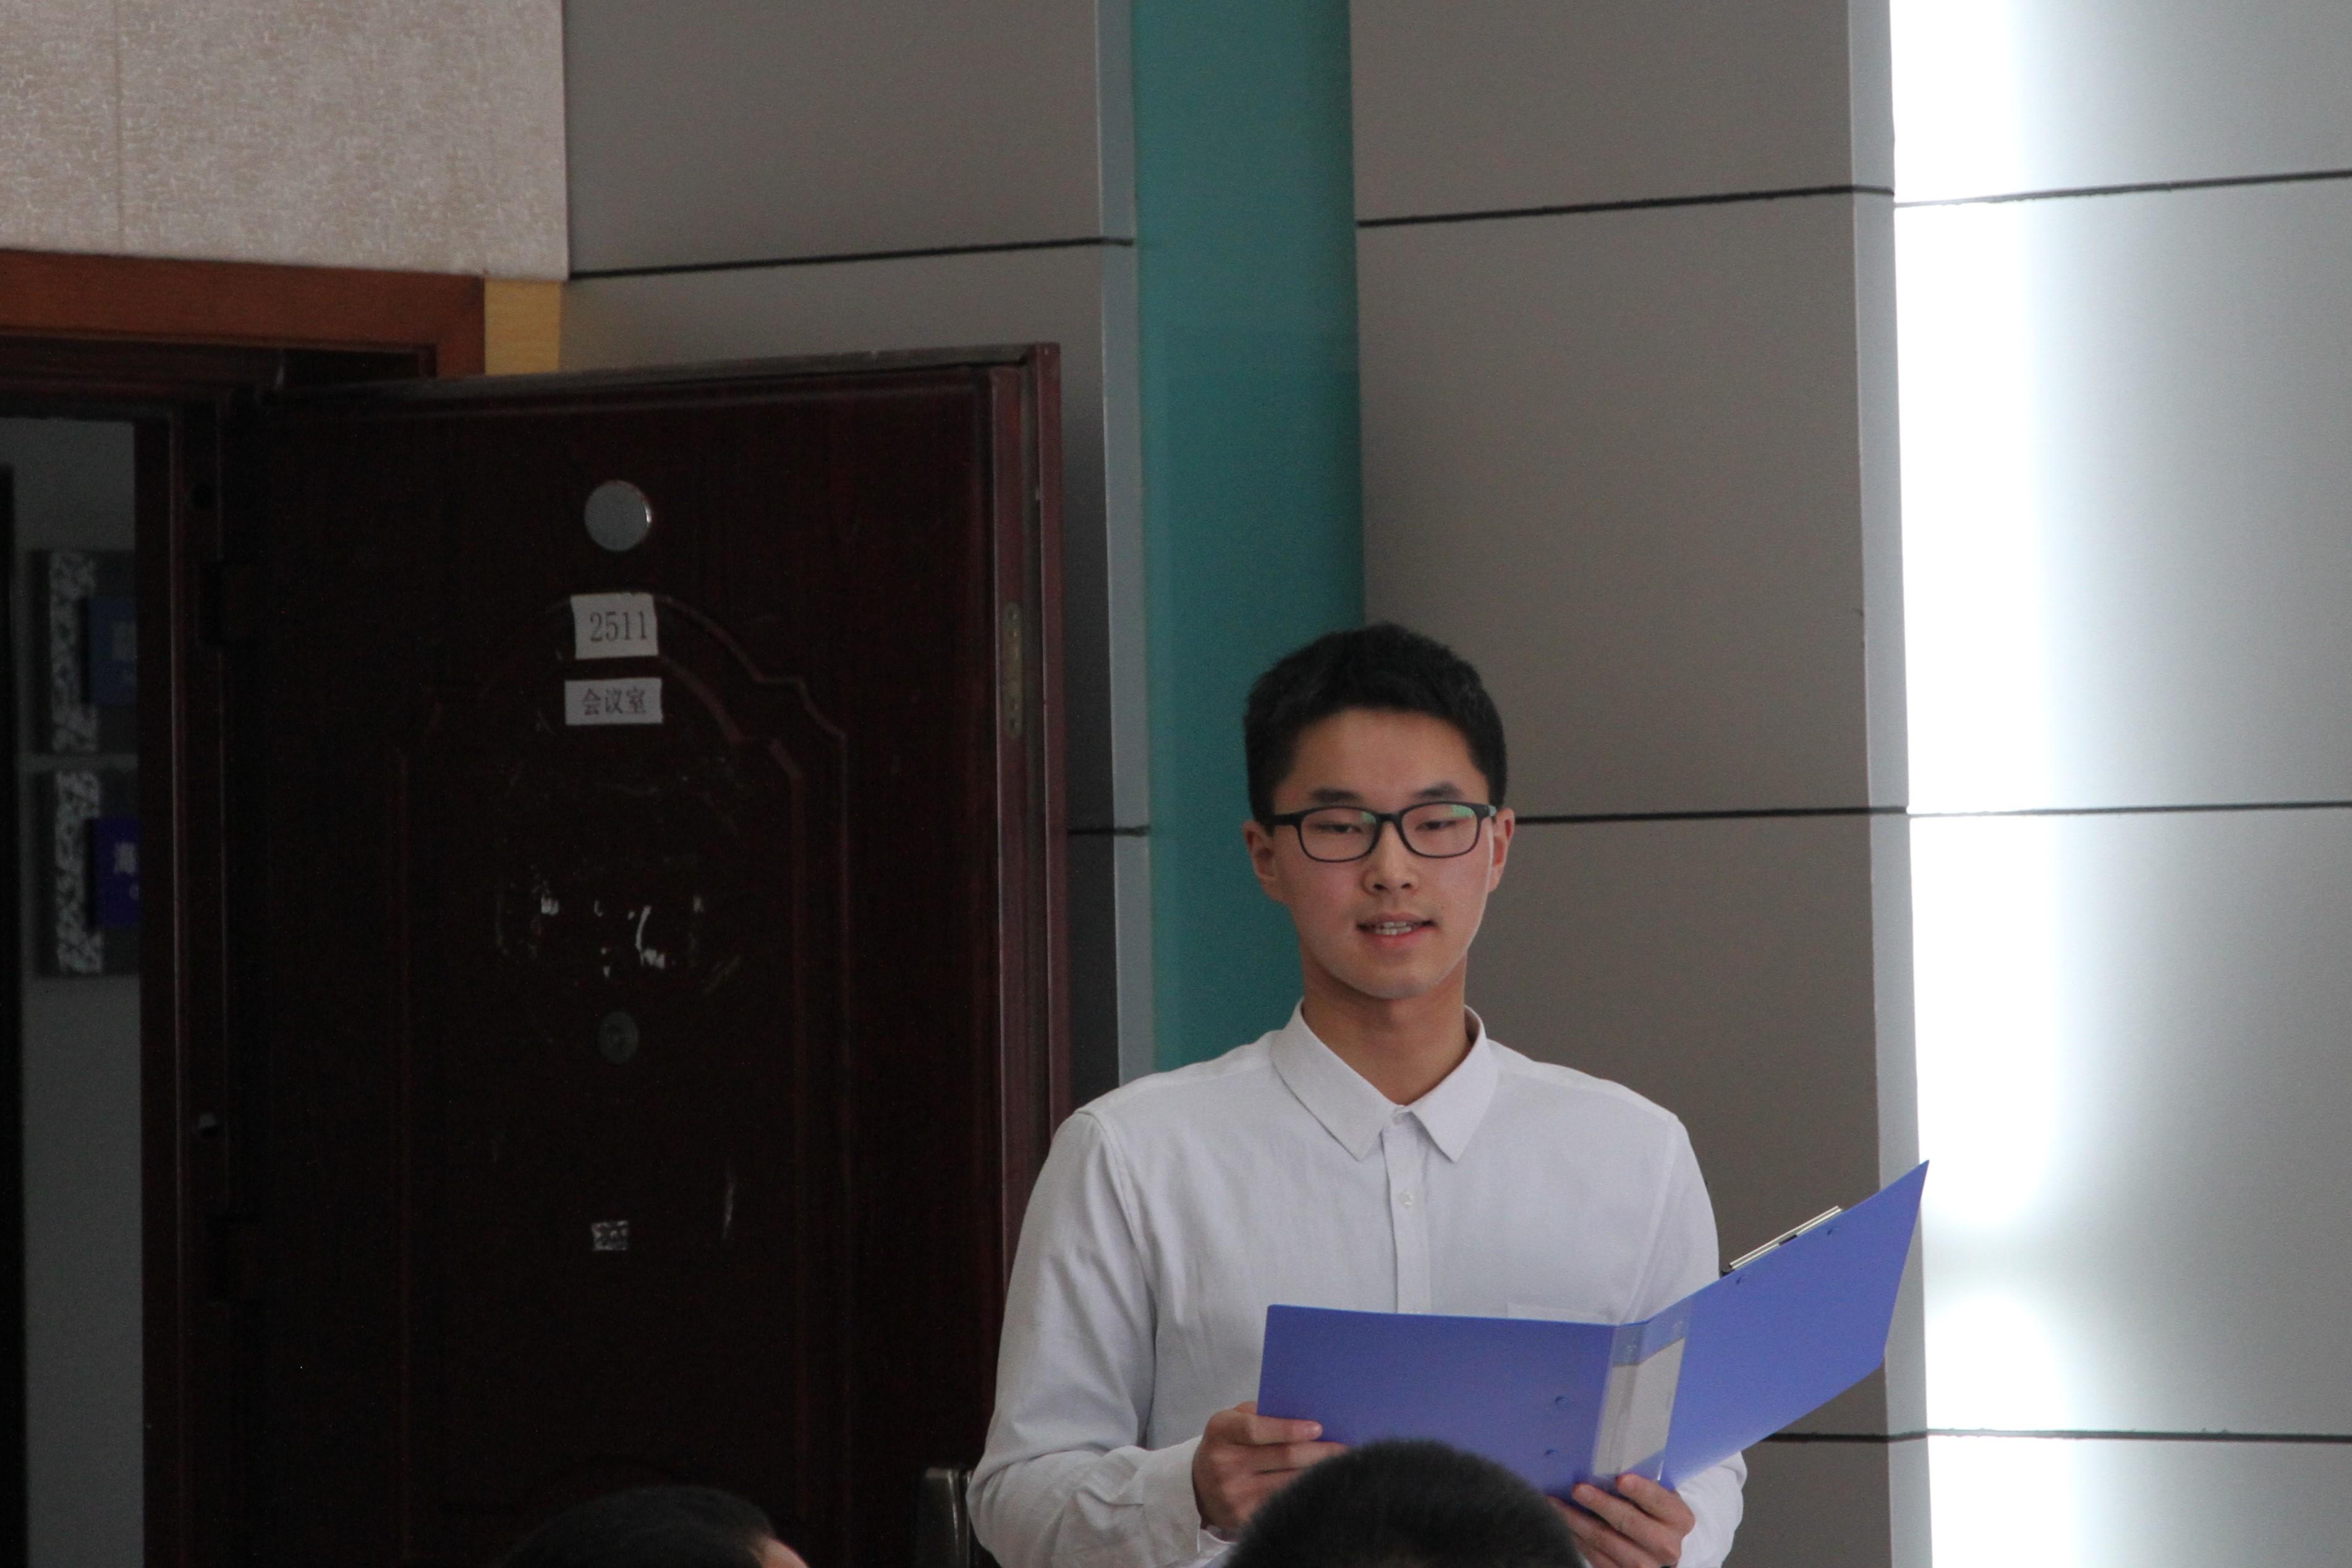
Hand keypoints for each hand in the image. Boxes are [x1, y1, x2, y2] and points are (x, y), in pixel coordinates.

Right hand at [1190, 1401, 1344, 1532]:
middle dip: (1319, 1452)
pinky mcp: (1244, 1517)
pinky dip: (1307, 1493)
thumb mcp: (1234, 1421)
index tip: (1318, 1427)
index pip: (1256, 1429)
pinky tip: (1324, 1486)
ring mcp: (1233, 1495)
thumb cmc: (1229, 1444)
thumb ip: (1262, 1413)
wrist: (1199, 1486)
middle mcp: (1224, 1464)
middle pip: (1282, 1457)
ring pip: (1289, 1482)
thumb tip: (1308, 1414)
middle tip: (1346, 1447)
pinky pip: (1284, 1503)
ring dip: (1319, 1473)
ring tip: (1342, 1465)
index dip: (1289, 1429)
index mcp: (1221, 1431)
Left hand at [1553, 1473, 1692, 1567]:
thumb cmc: (1651, 1511)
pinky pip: (1596, 1558)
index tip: (1621, 1479)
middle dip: (1601, 1504)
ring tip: (1556, 1504)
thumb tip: (1602, 1460)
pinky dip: (1577, 1538)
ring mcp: (1647, 1565)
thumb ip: (1640, 1482)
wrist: (1658, 1548)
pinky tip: (1562, 1523)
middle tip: (1577, 1488)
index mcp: (1679, 1518)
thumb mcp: (1657, 1496)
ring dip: (1578, 1522)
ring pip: (1606, 1542)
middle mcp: (1667, 1545)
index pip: (1659, 1501)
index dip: (1641, 1491)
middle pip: (1629, 1523)